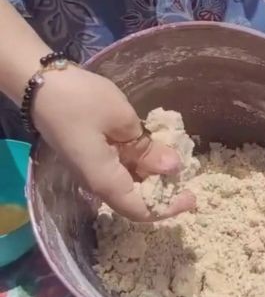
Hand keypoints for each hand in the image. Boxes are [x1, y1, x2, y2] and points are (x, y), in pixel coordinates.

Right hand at [32, 68, 194, 221]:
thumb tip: (173, 167)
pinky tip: (154, 148)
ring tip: (175, 158)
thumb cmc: (81, 101)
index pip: (139, 209)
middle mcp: (96, 182)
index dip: (168, 209)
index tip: (192, 197)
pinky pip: (119, 169)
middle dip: (162, 191)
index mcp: (104, 180)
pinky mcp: (90, 156)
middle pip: (134, 199)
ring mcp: (92, 169)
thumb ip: (147, 149)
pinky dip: (139, 164)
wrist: (41, 86)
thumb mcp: (122, 121)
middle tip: (187, 175)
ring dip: (152, 177)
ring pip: (128, 184)